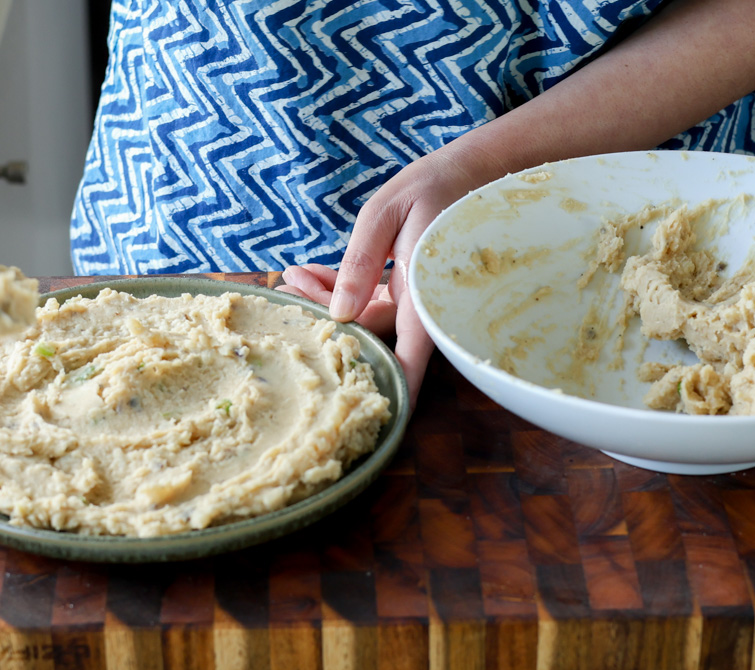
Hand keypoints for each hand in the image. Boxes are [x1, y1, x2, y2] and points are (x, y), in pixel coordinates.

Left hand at [281, 142, 508, 409]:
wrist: (466, 172)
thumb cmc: (431, 188)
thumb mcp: (386, 215)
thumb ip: (360, 262)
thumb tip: (340, 314)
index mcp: (424, 292)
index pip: (409, 352)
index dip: (396, 385)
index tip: (378, 411)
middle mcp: (421, 305)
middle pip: (369, 331)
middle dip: (324, 313)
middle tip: (288, 285)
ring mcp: (412, 300)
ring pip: (363, 317)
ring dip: (326, 298)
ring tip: (292, 275)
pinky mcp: (403, 290)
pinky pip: (367, 300)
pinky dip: (339, 288)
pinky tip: (309, 273)